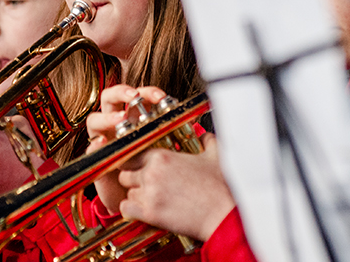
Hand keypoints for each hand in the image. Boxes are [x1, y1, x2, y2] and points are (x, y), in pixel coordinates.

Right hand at [86, 84, 166, 213]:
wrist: (141, 198)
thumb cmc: (154, 170)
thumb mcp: (168, 150)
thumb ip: (179, 134)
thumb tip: (199, 121)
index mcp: (134, 116)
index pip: (138, 96)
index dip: (149, 93)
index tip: (162, 97)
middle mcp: (116, 123)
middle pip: (111, 97)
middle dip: (122, 93)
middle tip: (134, 97)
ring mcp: (104, 138)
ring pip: (96, 119)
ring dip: (108, 117)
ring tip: (120, 119)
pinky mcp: (97, 156)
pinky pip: (92, 147)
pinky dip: (96, 143)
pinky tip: (103, 142)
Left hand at [118, 133, 234, 240]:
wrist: (224, 214)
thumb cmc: (221, 187)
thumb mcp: (215, 155)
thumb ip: (206, 141)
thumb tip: (205, 136)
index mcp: (162, 157)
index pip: (132, 155)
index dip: (135, 162)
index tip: (140, 168)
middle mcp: (152, 173)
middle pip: (125, 174)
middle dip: (133, 179)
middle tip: (145, 184)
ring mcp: (149, 194)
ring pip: (127, 192)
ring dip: (136, 195)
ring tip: (150, 199)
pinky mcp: (151, 213)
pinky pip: (126, 209)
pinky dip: (131, 210)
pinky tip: (143, 210)